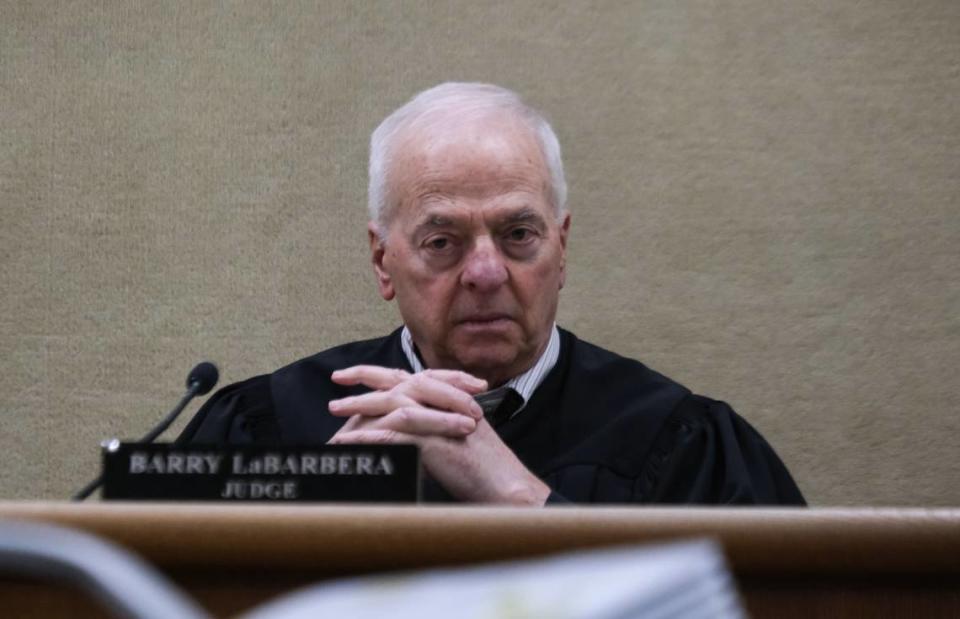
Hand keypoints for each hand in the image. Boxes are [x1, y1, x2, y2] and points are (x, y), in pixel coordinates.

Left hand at [327, 365, 550, 505]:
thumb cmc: (485, 468)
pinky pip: (393, 434)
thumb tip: (403, 430)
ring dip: (359, 406)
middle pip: (396, 382)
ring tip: (334, 410)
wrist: (506, 486)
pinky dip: (366, 437)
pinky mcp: (434, 440)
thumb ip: (434, 425)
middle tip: (336, 380)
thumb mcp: (456, 438)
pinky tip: (347, 442)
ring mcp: (439, 419)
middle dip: (363, 379)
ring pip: (391, 403)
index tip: (353, 374)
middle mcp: (443, 402)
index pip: (408, 376)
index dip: (379, 373)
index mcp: (447, 399)